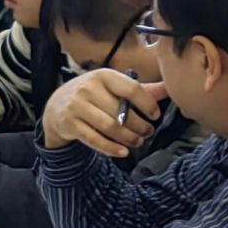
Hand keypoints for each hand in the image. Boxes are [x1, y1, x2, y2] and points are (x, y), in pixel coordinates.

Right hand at [42, 70, 166, 158]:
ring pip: (110, 127)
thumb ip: (141, 89)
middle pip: (122, 112)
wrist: (57, 105)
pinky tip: (123, 152)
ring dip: (128, 138)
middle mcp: (88, 88)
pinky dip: (111, 148)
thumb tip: (170, 87)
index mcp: (103, 75)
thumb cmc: (93, 95)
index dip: (147, 104)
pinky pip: (94, 139)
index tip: (155, 115)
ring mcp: (76, 106)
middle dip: (139, 126)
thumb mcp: (113, 87)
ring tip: (137, 142)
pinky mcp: (69, 123)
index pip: (131, 89)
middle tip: (147, 133)